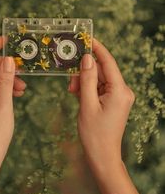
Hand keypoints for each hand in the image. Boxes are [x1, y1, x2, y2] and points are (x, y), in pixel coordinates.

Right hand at [68, 39, 151, 193]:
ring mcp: (118, 96)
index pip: (108, 62)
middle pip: (102, 71)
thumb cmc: (94, 133)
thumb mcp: (87, 104)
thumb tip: (87, 58)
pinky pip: (98, 88)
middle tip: (69, 80)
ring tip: (72, 91)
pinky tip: (78, 94)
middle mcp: (122, 91)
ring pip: (98, 79)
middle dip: (84, 72)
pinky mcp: (113, 101)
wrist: (102, 156)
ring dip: (84, 81)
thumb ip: (87, 79)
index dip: (97, 48)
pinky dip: (87, 88)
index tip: (86, 37)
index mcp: (120, 91)